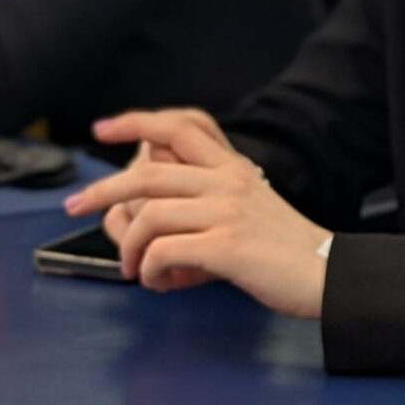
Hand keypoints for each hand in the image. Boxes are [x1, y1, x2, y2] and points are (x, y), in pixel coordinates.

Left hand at [67, 110, 329, 316]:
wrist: (329, 276)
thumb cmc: (287, 253)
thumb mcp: (252, 209)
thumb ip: (210, 200)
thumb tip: (155, 210)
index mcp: (235, 169)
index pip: (180, 127)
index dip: (136, 122)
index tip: (103, 128)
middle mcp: (229, 182)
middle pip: (147, 173)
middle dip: (101, 190)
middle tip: (74, 205)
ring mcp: (227, 212)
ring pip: (149, 217)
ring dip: (129, 248)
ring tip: (133, 270)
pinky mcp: (226, 246)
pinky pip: (163, 252)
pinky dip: (150, 270)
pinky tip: (158, 282)